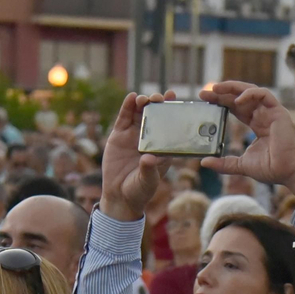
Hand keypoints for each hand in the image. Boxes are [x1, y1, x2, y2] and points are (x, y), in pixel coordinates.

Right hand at [100, 92, 174, 221]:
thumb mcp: (147, 181)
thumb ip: (148, 170)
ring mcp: (134, 135)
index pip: (170, 126)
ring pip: (140, 113)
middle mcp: (149, 138)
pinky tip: (131, 97)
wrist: (119, 196)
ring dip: (143, 103)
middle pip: (155, 115)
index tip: (175, 99)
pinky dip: (127, 106)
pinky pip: (124, 118)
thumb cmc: (139, 191)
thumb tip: (148, 158)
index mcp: (162, 148)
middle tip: (159, 99)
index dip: (173, 112)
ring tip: (144, 99)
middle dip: (158, 104)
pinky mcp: (119, 135)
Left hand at [198, 82, 294, 196]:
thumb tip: (204, 162)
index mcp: (257, 124)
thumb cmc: (271, 168)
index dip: (221, 101)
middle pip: (240, 96)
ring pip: (251, 91)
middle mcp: (263, 115)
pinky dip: (250, 94)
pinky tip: (237, 100)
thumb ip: (224, 163)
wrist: (288, 172)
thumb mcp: (241, 165)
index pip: (236, 107)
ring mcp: (271, 112)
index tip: (205, 100)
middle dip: (222, 92)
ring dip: (233, 87)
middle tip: (204, 93)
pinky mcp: (279, 112)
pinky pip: (264, 94)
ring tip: (216, 89)